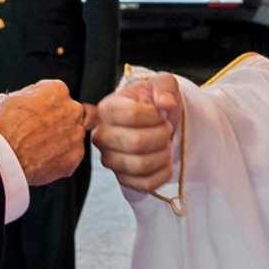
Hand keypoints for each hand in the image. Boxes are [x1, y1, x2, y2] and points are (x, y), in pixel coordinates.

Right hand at [0, 80, 88, 185]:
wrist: (2, 157)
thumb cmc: (0, 127)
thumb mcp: (5, 100)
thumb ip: (24, 97)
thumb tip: (23, 100)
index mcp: (57, 90)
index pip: (57, 94)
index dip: (44, 105)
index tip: (36, 114)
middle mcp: (72, 109)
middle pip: (70, 114)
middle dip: (59, 122)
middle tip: (40, 133)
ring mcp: (76, 134)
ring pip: (73, 136)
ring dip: (61, 141)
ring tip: (39, 150)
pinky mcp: (75, 156)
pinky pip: (71, 156)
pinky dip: (60, 160)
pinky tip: (43, 161)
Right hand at [93, 73, 180, 192]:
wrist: (155, 122)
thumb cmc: (153, 102)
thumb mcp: (161, 84)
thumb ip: (164, 87)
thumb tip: (166, 102)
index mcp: (107, 108)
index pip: (131, 114)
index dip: (154, 115)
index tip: (160, 112)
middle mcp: (101, 135)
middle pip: (137, 142)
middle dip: (162, 135)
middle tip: (166, 129)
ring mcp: (109, 159)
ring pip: (141, 165)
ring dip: (163, 154)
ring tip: (164, 144)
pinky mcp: (122, 179)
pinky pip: (145, 184)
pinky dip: (163, 173)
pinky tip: (164, 160)